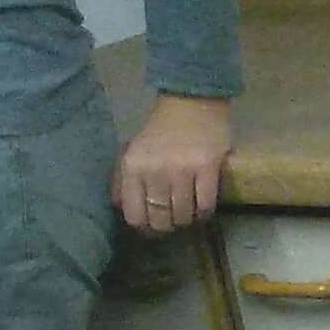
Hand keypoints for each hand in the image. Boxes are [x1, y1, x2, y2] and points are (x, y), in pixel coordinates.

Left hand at [118, 96, 235, 231]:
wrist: (191, 101)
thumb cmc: (161, 131)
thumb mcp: (134, 152)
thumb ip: (124, 181)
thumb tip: (122, 209)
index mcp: (133, 167)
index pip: (134, 215)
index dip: (145, 228)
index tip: (154, 226)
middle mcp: (155, 170)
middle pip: (160, 220)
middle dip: (167, 225)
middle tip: (173, 218)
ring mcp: (182, 170)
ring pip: (183, 216)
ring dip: (187, 219)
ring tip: (189, 210)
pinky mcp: (207, 168)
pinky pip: (205, 207)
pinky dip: (204, 213)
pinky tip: (203, 207)